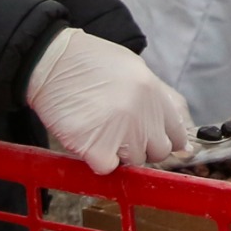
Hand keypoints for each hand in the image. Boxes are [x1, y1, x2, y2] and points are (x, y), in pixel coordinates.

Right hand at [26, 28, 193, 174]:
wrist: (52, 61)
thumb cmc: (88, 63)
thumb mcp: (133, 69)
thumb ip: (155, 98)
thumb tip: (173, 130)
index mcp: (155, 93)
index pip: (178, 134)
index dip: (163, 139)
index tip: (150, 140)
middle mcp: (144, 114)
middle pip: (158, 152)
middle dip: (140, 147)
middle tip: (117, 132)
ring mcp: (123, 132)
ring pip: (132, 162)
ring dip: (116, 153)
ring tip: (97, 128)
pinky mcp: (98, 148)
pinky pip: (107, 169)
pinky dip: (96, 160)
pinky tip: (86, 137)